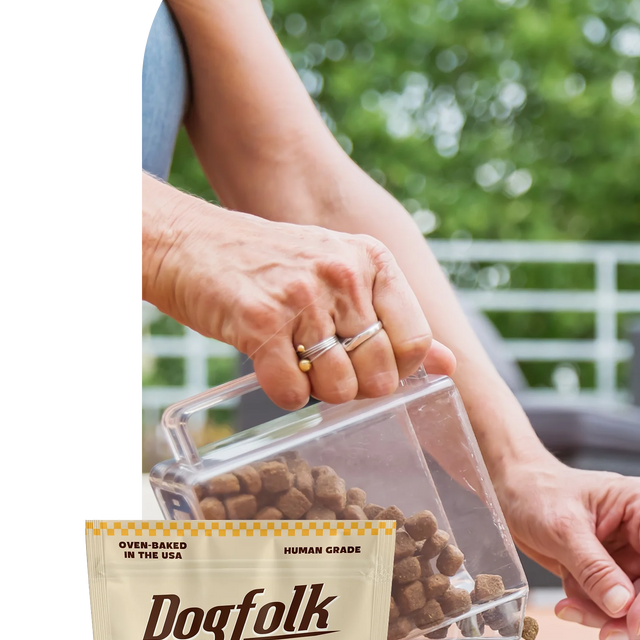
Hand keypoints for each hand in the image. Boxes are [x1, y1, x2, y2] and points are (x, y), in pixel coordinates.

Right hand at [139, 172, 455, 409]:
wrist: (190, 244)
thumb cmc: (273, 267)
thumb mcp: (342, 276)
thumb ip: (395, 319)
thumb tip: (449, 364)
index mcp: (372, 261)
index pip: (415, 339)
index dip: (398, 367)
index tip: (370, 363)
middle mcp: (343, 273)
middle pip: (381, 371)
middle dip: (358, 386)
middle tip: (328, 368)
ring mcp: (302, 296)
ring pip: (341, 387)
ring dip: (320, 392)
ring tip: (299, 363)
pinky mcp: (260, 321)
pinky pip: (294, 391)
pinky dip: (285, 395)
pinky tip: (274, 370)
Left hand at [499, 459, 639, 639]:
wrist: (516, 494)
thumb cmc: (539, 493)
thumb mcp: (563, 529)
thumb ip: (594, 568)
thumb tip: (622, 605)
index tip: (635, 623)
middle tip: (607, 633)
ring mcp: (636, 555)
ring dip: (610, 617)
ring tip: (570, 608)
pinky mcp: (618, 574)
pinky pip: (620, 608)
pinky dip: (596, 614)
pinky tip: (569, 603)